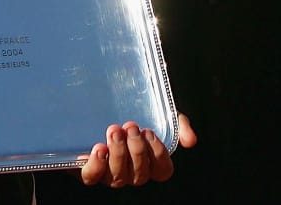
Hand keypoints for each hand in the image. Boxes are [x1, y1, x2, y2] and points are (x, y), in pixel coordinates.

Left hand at [79, 113, 195, 187]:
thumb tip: (190, 141)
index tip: (149, 131)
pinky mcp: (90, 169)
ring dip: (118, 154)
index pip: (162, 171)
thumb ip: (178, 124)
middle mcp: (132, 172)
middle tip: (130, 126)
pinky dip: (96, 166)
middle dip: (136, 150)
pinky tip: (99, 148)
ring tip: (114, 131)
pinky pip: (92, 177)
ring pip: (117, 178)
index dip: (157, 155)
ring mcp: (110, 174)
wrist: (102, 103)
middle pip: (140, 175)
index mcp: (152, 162)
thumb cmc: (138, 111)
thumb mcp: (161, 113)